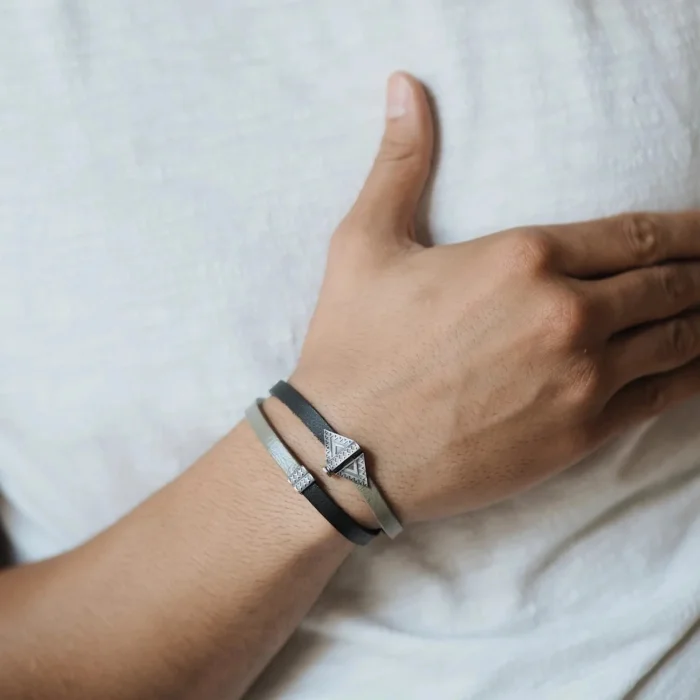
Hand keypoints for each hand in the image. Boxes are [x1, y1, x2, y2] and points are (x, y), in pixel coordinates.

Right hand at [290, 72, 699, 524]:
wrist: (347, 449)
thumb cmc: (354, 346)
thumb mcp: (364, 243)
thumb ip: (399, 162)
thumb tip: (404, 88)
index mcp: (523, 258)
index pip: (638, 231)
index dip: (689, 227)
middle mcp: (566, 315)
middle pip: (669, 282)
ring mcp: (580, 379)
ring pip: (678, 339)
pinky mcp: (579, 436)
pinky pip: (661, 397)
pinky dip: (692, 375)